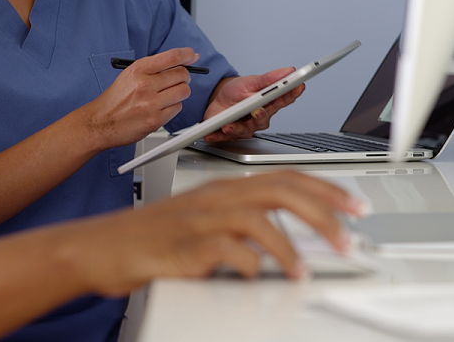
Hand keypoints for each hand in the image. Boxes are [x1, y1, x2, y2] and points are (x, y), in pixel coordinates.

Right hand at [58, 171, 364, 295]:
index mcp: (223, 189)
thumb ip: (240, 227)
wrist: (99, 247)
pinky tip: (259, 277)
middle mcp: (216, 198)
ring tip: (305, 271)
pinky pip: (227, 250)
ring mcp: (200, 219)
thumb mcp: (201, 224)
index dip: (326, 190)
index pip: (285, 177)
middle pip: (282, 191)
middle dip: (324, 213)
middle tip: (348, 235)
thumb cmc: (149, 239)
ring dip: (290, 246)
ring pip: (259, 218)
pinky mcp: (184, 245)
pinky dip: (250, 264)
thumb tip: (281, 243)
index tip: (354, 207)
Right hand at [75, 48, 198, 148]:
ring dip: (180, 93)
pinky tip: (160, 108)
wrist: (100, 122)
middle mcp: (145, 85)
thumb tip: (181, 61)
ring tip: (167, 95)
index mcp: (138, 70)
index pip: (172, 57)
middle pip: (182, 74)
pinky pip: (177, 108)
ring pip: (183, 92)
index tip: (192, 56)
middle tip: (177, 80)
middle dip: (184, 77)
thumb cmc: (115, 99)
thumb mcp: (130, 75)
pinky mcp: (155, 120)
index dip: (186, 54)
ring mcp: (151, 104)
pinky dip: (173, 107)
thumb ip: (154, 67)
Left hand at [203, 67, 305, 141]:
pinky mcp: (231, 133)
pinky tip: (212, 134)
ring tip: (229, 125)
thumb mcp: (251, 81)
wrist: (217, 99)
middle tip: (258, 111)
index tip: (298, 87)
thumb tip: (289, 71)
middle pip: (264, 118)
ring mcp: (246, 127)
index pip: (283, 100)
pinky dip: (218, 136)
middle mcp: (259, 118)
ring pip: (246, 130)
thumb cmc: (237, 92)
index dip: (292, 94)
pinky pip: (225, 137)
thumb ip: (269, 79)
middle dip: (262, 115)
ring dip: (237, 128)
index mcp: (267, 103)